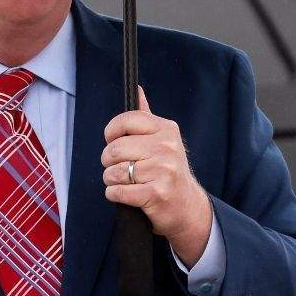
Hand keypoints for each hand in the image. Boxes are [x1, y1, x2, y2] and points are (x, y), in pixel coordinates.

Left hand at [101, 87, 212, 266]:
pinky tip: (124, 194)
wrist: (186, 207)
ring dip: (111, 180)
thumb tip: (136, 88)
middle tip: (121, 168)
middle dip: (109, 162)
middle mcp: (167, 147)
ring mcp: (164, 170)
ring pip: (114, 171)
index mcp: (166, 129)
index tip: (114, 141)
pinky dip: (114, 194)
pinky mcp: (157, 193)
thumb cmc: (167, 170)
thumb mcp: (162, 139)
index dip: (111, 133)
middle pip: (114, 149)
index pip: (125, 120)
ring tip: (125, 182)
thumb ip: (145, 116)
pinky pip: (118, 191)